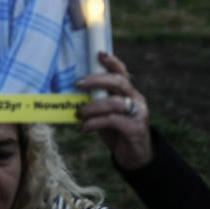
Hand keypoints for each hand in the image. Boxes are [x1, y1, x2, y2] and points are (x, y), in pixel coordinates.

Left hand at [76, 51, 151, 169]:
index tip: (98, 53)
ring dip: (92, 107)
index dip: (111, 61)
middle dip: (96, 80)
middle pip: (118, 82)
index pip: (121, 71)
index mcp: (127, 91)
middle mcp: (135, 99)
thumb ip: (96, 99)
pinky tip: (83, 128)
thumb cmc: (115, 129)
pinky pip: (112, 120)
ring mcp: (138, 114)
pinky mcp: (135, 129)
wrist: (134, 155)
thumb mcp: (105, 112)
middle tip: (77, 83)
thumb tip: (71, 90)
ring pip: (114, 102)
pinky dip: (94, 122)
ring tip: (79, 114)